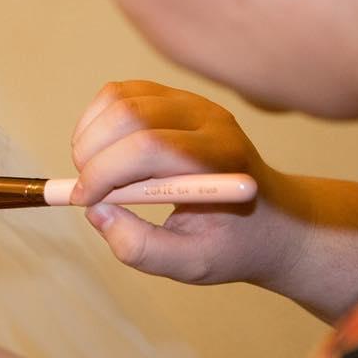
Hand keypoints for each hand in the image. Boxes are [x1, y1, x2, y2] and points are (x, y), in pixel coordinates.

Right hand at [70, 80, 357, 319]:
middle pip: (130, 114)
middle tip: (86, 190)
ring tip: (92, 171)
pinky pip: (121, 92)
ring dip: (89, 134)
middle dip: (92, 153)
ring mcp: (193, 102)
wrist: (273, 220)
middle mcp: (210, 120)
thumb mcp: (191, 264)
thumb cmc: (232, 244)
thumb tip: (96, 211)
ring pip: (119, 97)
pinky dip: (96, 119)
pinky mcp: (176, 97)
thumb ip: (141, 247)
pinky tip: (100, 152)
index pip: (149, 147)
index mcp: (221, 159)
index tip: (85, 202)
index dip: (104, 172)